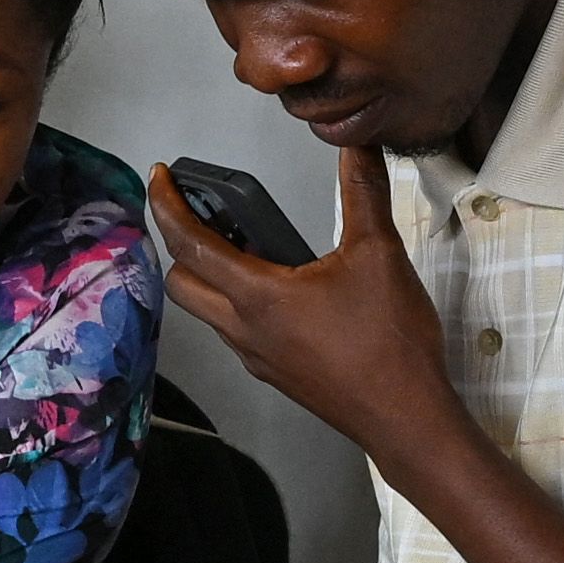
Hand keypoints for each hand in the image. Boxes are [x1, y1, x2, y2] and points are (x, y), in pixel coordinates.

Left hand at [151, 158, 457, 462]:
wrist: (404, 415)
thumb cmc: (388, 343)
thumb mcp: (379, 254)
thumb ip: (363, 193)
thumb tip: (357, 147)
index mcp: (257, 296)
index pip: (189, 245)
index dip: (167, 206)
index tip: (159, 177)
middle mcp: (244, 330)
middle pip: (181, 283)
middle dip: (177, 242)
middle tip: (195, 211)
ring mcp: (255, 357)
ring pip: (206, 311)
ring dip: (207, 275)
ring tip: (237, 241)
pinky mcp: (274, 373)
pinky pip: (234, 332)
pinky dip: (233, 302)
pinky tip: (272, 287)